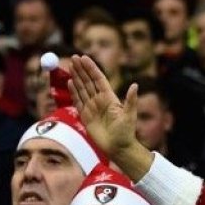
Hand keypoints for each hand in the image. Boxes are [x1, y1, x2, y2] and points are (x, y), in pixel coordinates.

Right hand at [68, 55, 152, 179]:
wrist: (118, 148)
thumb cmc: (126, 132)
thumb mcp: (129, 116)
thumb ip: (131, 100)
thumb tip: (135, 85)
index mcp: (110, 98)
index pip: (98, 79)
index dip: (91, 68)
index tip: (84, 58)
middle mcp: (100, 100)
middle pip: (88, 81)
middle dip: (81, 69)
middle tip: (74, 57)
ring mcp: (92, 107)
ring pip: (82, 88)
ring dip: (76, 77)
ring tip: (70, 65)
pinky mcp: (85, 116)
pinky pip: (78, 101)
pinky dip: (73, 91)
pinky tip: (70, 82)